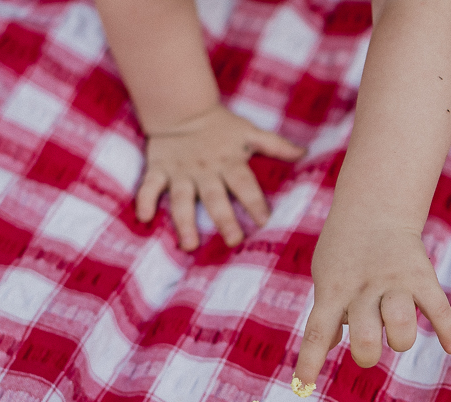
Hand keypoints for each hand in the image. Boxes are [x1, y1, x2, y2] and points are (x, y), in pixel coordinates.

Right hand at [135, 104, 305, 250]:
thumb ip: (276, 145)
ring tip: (189, 244)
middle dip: (224, 218)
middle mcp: (205, 170)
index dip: (255, 202)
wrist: (182, 108)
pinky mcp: (159, 170)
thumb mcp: (249, 132)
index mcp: (229, 162)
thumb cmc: (221, 127)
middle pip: (215, 197)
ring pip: (182, 199)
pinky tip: (145, 218)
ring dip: (185, 222)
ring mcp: (180, 172)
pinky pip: (150, 186)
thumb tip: (305, 152)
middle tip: (233, 239)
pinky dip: (145, 201)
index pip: (245, 184)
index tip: (264, 221)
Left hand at [293, 218, 450, 385]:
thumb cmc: (343, 252)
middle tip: (368, 349)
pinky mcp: (422, 277)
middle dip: (367, 354)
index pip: (317, 331)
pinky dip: (447, 329)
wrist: (374, 208)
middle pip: (367, 336)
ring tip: (397, 335)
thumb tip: (327, 346)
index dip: (310, 361)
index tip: (303, 386)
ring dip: (400, 340)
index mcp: (333, 290)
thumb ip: (327, 312)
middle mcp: (363, 288)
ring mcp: (394, 282)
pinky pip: (438, 307)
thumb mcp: (325, 278)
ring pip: (401, 324)